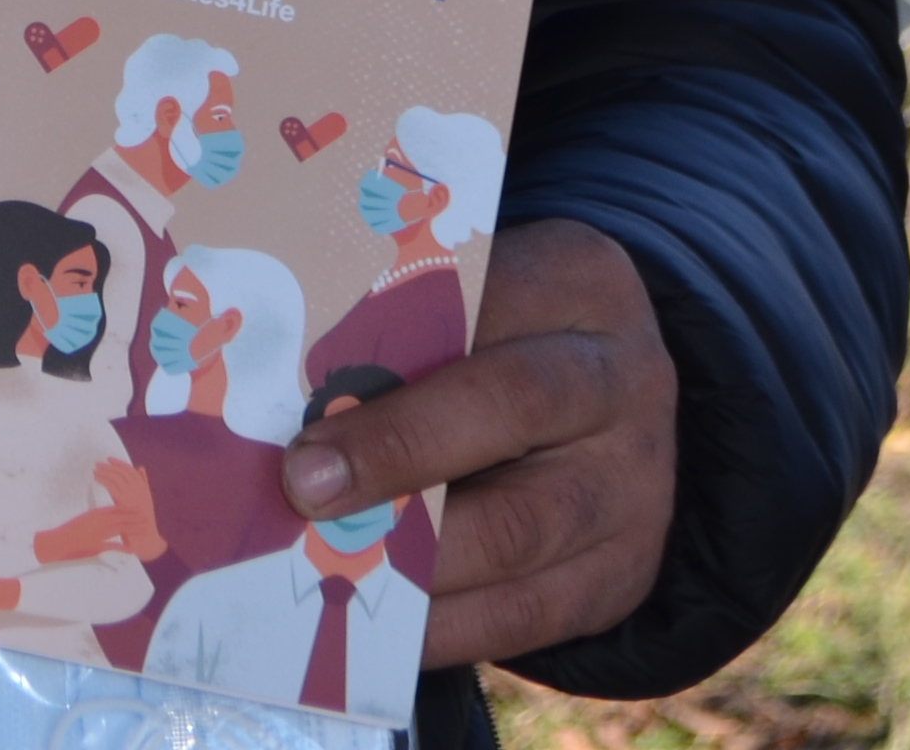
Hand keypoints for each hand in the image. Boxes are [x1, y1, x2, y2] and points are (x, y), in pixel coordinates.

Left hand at [277, 217, 674, 667]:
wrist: (614, 413)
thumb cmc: (501, 344)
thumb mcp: (474, 304)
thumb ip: (401, 333)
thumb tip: (274, 390)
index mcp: (576, 282)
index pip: (487, 304)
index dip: (400, 343)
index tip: (308, 403)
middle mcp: (620, 380)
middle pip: (511, 407)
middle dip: (398, 452)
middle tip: (304, 486)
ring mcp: (636, 485)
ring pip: (522, 528)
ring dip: (413, 558)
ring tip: (328, 564)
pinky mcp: (622, 574)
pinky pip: (531, 613)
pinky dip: (446, 627)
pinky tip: (376, 625)